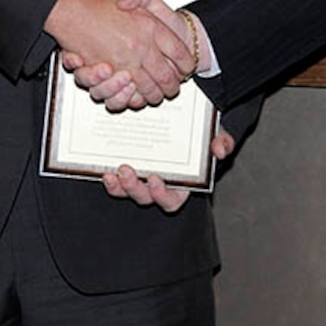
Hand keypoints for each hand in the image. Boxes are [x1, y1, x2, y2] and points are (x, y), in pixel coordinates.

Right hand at [46, 0, 193, 105]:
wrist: (69, 5)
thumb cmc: (98, 0)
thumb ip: (147, 0)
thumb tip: (162, 18)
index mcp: (151, 28)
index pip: (180, 53)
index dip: (186, 63)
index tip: (187, 66)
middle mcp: (139, 48)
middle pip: (167, 76)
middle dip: (172, 85)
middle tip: (173, 87)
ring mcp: (122, 63)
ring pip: (147, 90)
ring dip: (154, 95)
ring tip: (156, 95)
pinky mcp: (104, 74)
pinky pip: (124, 95)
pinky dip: (130, 99)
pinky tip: (134, 96)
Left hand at [101, 128, 234, 212]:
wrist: (184, 124)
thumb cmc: (200, 136)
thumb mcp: (215, 136)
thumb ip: (222, 142)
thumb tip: (219, 149)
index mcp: (181, 185)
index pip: (171, 201)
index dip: (162, 195)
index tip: (155, 179)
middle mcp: (159, 186)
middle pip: (145, 198)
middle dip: (133, 188)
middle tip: (126, 171)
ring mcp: (141, 179)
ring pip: (127, 192)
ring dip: (118, 186)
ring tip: (112, 172)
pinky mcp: (126, 170)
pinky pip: (115, 181)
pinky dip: (109, 178)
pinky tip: (104, 169)